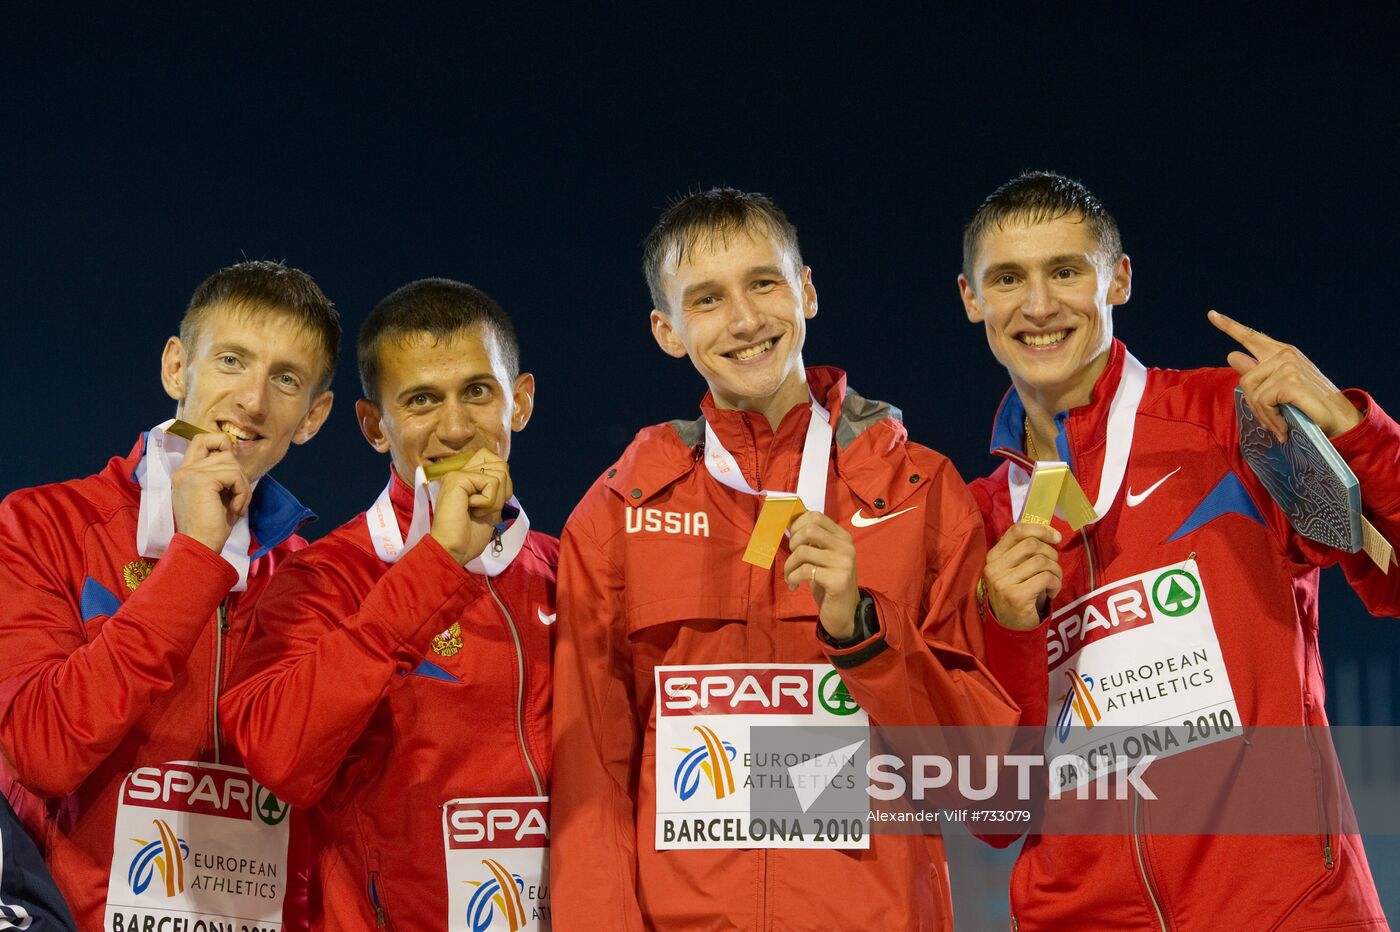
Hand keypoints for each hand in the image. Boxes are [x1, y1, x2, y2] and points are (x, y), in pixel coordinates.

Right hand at [170, 432, 250, 552]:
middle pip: (221, 448)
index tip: (232, 471)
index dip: (222, 445)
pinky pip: (234, 475)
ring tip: (236, 506)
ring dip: (242, 485)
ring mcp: (190, 473)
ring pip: (231, 462)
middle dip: (237, 470)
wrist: (200, 547)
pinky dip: (242, 492)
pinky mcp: (202, 480)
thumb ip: (220, 475)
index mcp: (185, 473)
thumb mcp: (216, 495)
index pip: (202, 440)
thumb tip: (235, 456)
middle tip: (238, 495)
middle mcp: (184, 470)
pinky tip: (235, 509)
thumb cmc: (210, 527)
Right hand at [429, 449, 513, 563]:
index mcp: (469, 480)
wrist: (454, 550)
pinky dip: (488, 502)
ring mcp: (459, 474)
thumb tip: (505, 478)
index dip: (504, 481)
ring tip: (478, 511)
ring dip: (495, 500)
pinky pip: (491, 482)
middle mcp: (463, 473)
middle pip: (501, 465)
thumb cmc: (469, 536)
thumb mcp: (490, 509)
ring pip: (500, 474)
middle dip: (503, 491)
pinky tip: (473, 510)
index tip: (493, 502)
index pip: (495, 460)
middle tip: (486, 508)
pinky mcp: (458, 478)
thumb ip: (496, 491)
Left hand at [783, 512, 859, 640]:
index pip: (816, 516)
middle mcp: (846, 546)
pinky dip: (793, 578)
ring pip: (803, 552)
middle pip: (809, 530)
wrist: (845, 611)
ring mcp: (844, 563)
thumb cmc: (829, 582)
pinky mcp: (838, 580)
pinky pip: (805, 571)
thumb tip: (789, 524)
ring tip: (789, 576)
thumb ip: (813, 541)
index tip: (792, 539)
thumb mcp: (823, 557)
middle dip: (793, 542)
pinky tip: (794, 585)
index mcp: (842, 537)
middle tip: (792, 558)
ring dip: (789, 565)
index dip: (798, 524)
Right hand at [983, 523, 1061, 630]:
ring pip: (1042, 561)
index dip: (1041, 529)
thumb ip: (1024, 551)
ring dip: (1056, 571)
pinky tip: (1051, 592)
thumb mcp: (1015, 569)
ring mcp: (1003, 582)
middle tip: (1053, 568)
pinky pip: (1046, 578)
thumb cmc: (1018, 593)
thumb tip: (1049, 533)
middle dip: (1052, 554)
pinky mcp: (1016, 596)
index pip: (1017, 531)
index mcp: (994, 556)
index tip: (1056, 537)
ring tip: (1054, 582)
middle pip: (1032, 545)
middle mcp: (994, 567)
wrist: (1011, 627)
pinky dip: (1056, 584)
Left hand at [1210, 310, 1361, 440]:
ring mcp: (1289, 366)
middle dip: (1254, 405)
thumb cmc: (1309, 404)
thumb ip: (1256, 372)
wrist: (1339, 420)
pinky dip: (1271, 419)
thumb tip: (1232, 355)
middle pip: (1245, 379)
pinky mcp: (1291, 381)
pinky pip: (1263, 402)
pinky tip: (1284, 427)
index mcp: (1281, 352)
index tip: (1211, 314)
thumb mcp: (1280, 387)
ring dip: (1264, 416)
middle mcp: (1285, 354)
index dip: (1229, 326)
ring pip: (1253, 394)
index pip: (1251, 336)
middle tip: (1271, 420)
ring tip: (1280, 424)